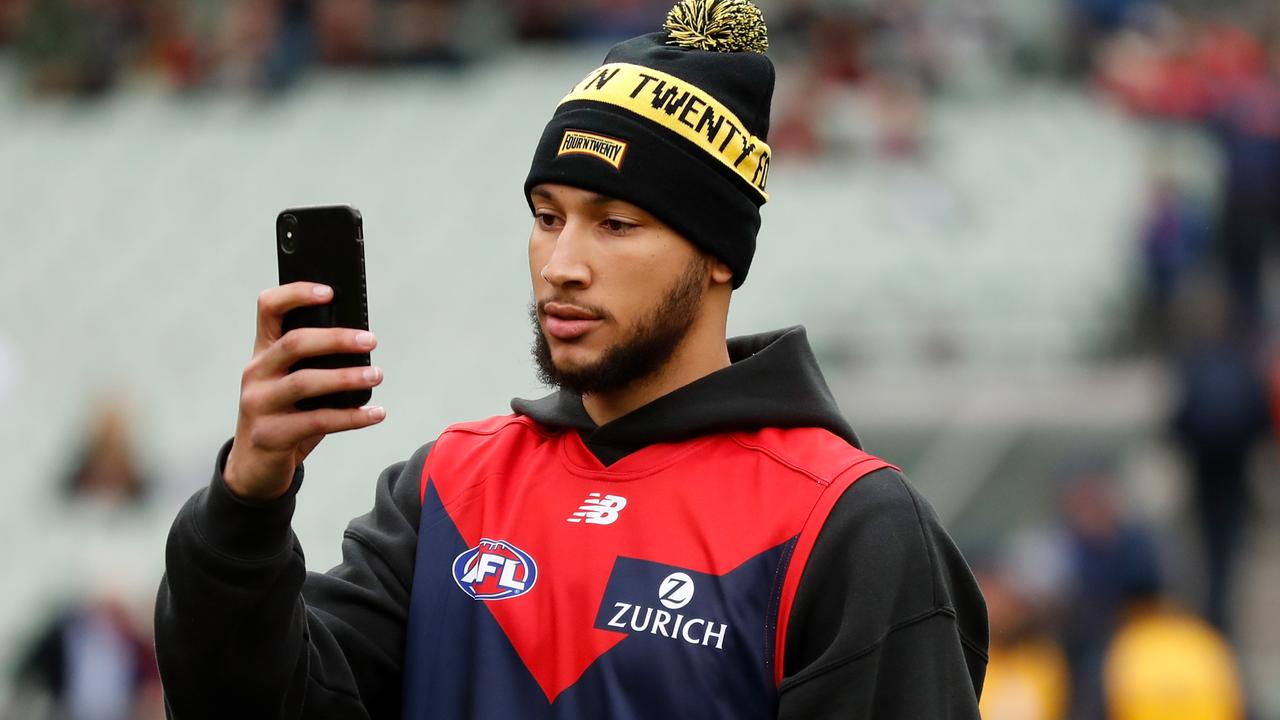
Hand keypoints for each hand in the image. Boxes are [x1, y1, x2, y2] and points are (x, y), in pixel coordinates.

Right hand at [224, 282, 384, 500]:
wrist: (254, 468)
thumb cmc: (285, 416)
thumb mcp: (293, 384)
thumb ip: (316, 363)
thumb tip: (363, 345)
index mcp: (262, 352)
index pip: (268, 308)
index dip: (297, 294)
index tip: (330, 291)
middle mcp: (255, 373)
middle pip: (294, 344)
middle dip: (336, 339)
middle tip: (370, 341)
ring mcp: (258, 404)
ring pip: (304, 382)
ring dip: (346, 378)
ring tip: (376, 375)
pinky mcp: (270, 435)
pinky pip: (317, 422)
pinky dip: (352, 417)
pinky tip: (376, 413)